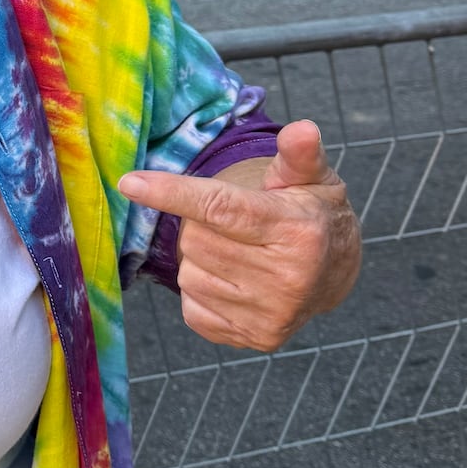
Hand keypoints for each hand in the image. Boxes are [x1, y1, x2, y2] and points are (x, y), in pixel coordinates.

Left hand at [119, 119, 361, 352]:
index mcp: (297, 231)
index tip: (130, 183)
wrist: (337, 273)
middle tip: (234, 224)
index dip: (173, 193)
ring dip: (200, 259)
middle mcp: (286, 277)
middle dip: (202, 226)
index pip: (222, 208)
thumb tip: (300, 129)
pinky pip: (191, 306)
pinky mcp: (255, 338)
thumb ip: (298, 154)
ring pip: (189, 274)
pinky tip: (234, 280)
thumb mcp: (313, 178)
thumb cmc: (311, 214)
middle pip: (196, 240)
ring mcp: (270, 314)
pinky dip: (202, 290)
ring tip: (239, 252)